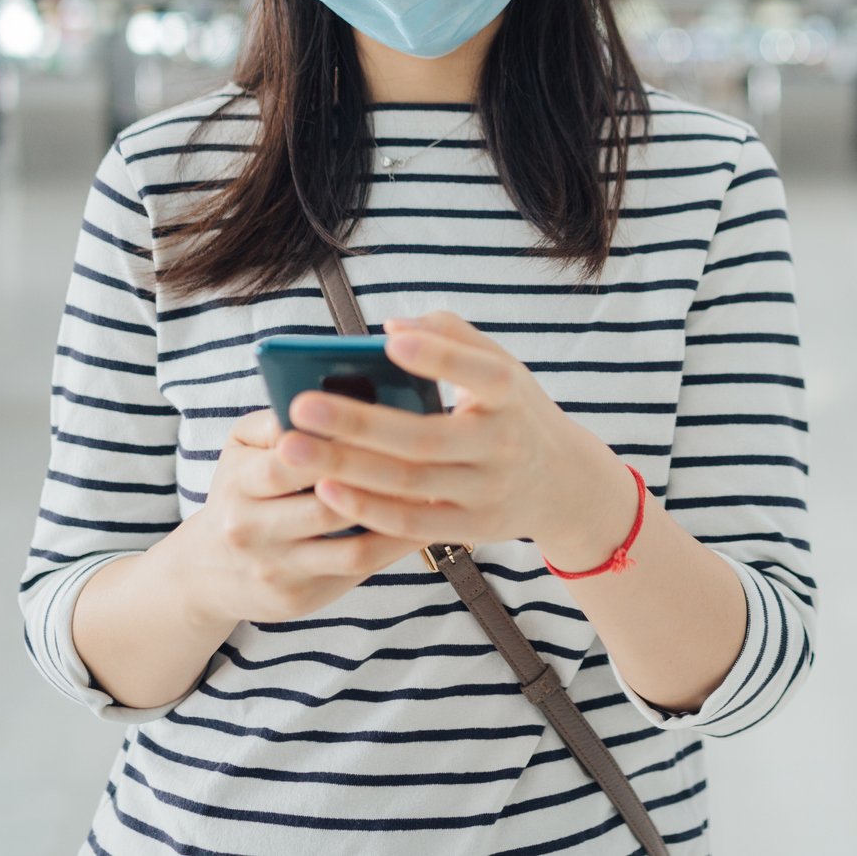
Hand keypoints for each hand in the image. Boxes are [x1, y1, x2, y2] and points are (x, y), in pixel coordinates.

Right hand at [166, 406, 424, 628]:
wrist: (206, 570)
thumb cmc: (241, 490)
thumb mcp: (241, 448)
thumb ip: (275, 421)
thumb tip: (324, 400)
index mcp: (239, 483)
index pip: (291, 462)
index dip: (341, 445)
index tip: (388, 422)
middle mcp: (251, 531)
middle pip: (326, 508)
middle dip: (379, 485)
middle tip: (431, 460)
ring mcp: (276, 570)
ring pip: (350, 548)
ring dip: (397, 521)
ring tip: (439, 493)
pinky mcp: (297, 598)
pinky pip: (356, 571)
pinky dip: (393, 547)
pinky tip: (425, 523)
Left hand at [280, 310, 633, 566]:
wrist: (563, 482)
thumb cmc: (514, 410)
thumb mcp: (502, 366)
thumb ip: (452, 336)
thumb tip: (392, 326)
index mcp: (510, 394)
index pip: (480, 373)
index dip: (438, 358)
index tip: (389, 340)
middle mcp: (503, 445)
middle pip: (425, 438)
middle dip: (359, 423)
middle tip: (300, 406)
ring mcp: (487, 492)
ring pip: (411, 484)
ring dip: (348, 469)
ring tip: (293, 450)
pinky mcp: (471, 530)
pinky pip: (412, 525)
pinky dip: (367, 510)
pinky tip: (325, 491)